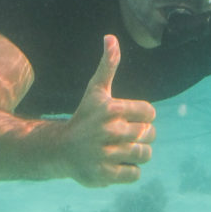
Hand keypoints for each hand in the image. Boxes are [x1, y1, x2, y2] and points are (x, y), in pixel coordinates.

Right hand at [63, 35, 155, 186]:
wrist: (60, 149)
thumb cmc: (84, 117)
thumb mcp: (96, 90)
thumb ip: (108, 65)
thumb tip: (111, 37)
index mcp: (111, 109)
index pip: (150, 112)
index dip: (143, 116)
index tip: (128, 118)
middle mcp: (109, 131)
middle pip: (149, 134)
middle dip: (140, 135)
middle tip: (122, 135)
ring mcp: (106, 154)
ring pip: (145, 154)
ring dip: (137, 153)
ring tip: (122, 149)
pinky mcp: (104, 174)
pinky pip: (135, 174)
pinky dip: (129, 170)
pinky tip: (115, 163)